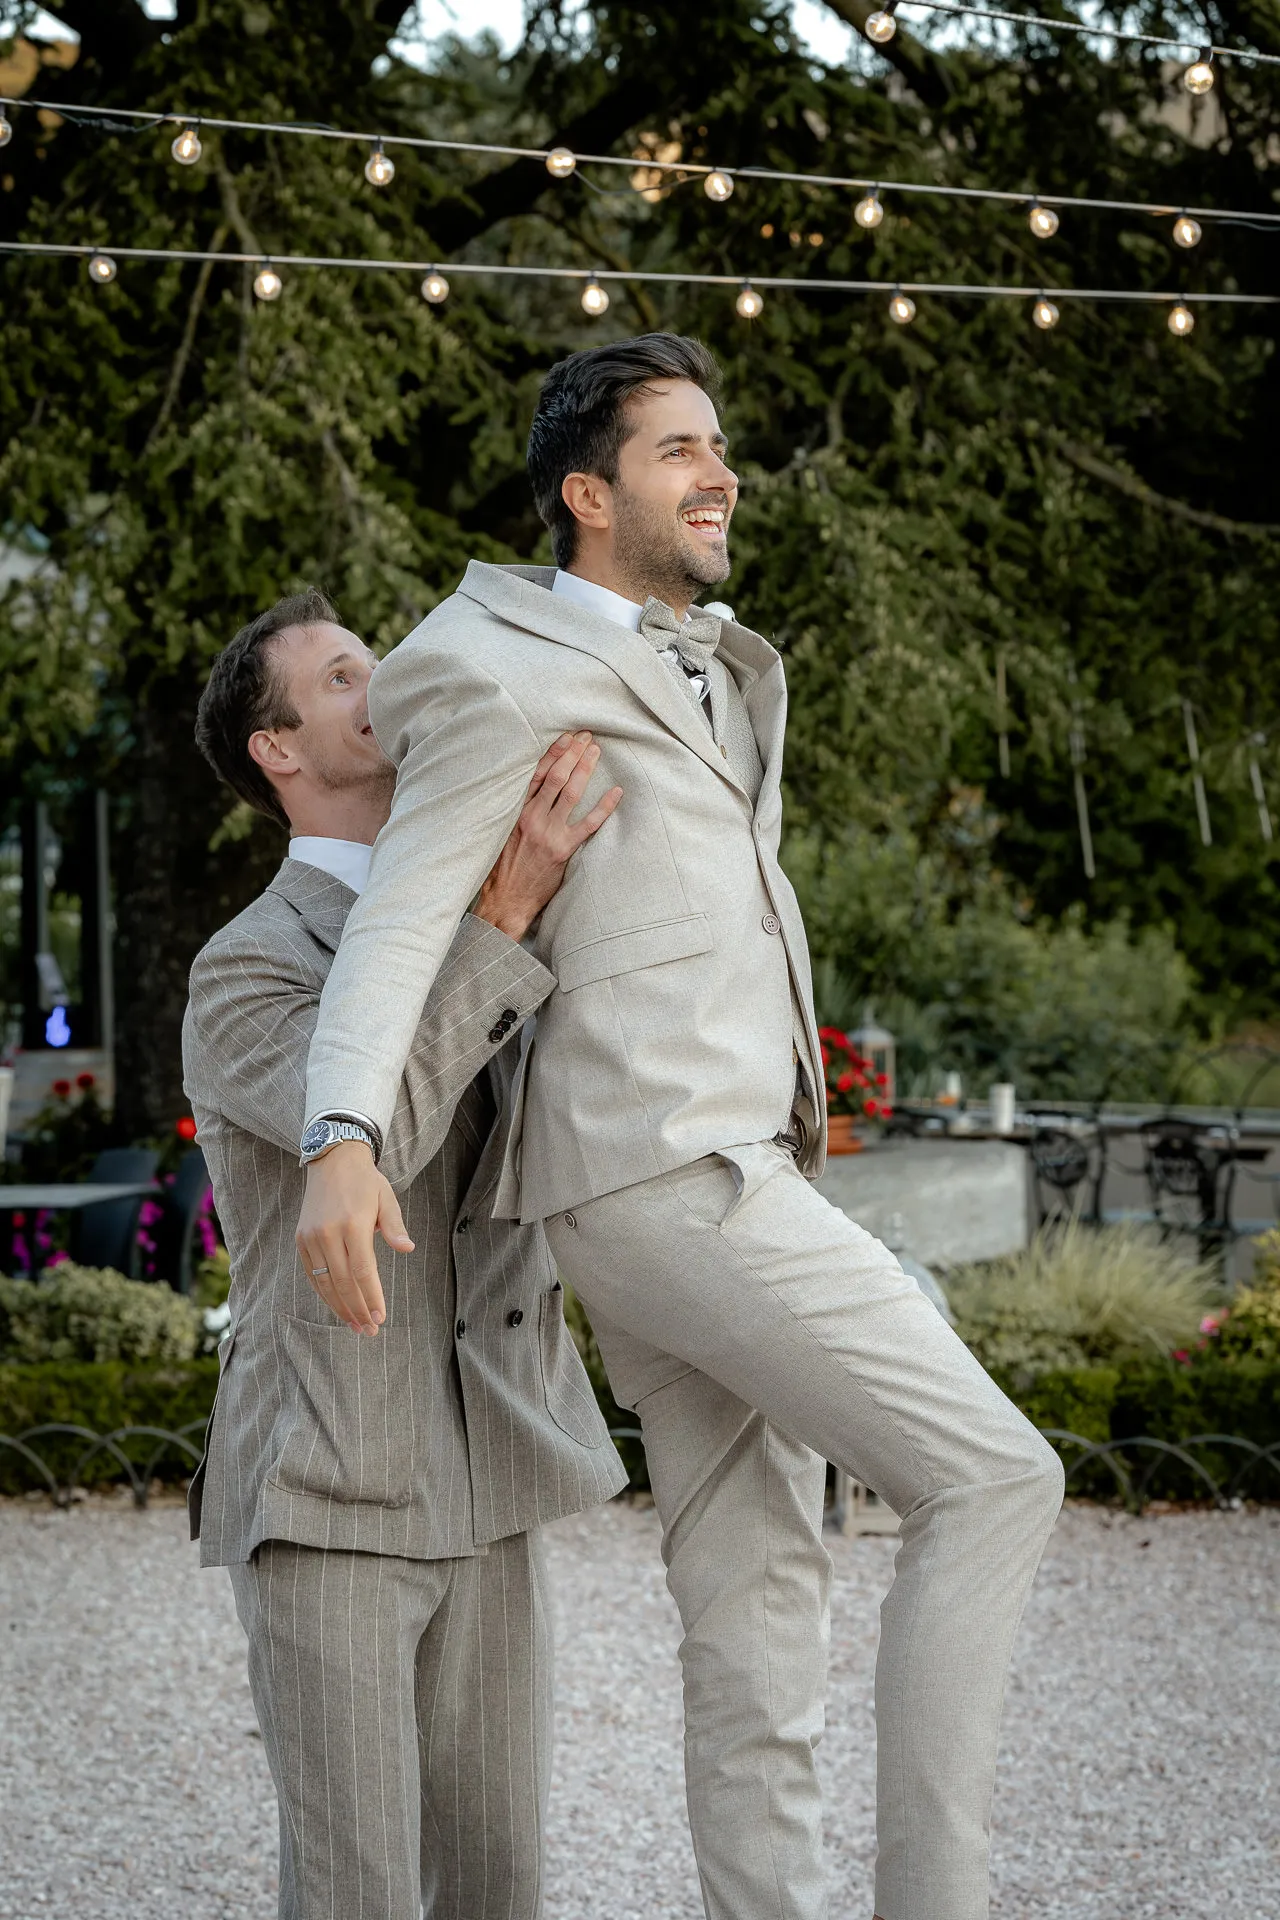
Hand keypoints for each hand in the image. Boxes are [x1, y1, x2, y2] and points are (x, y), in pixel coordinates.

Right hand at [295, 1141, 414, 1334]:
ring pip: (325, 1283)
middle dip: (358, 1310)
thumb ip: (395, 1227)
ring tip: (355, 1325)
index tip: (381, 1317)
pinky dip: (324, 1293)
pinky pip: (312, 1274)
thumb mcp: (387, 1198)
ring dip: (340, 1307)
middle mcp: (328, 1234)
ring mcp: (311, 1238)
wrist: (332, 1159)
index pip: (363, 1271)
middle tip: (370, 1330)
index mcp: (353, 1224)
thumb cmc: (365, 1181)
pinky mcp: (301, 1239)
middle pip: (343, 1283)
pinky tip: (337, 1306)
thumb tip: (408, 1249)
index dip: (372, 1298)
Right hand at [474, 730, 621, 940]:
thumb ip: (518, 812)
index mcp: (517, 811)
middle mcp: (533, 817)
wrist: (505, 899)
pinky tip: (616, 792)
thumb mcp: (503, 833)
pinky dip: (604, 806)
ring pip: (570, 793)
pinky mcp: (563, 849)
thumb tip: (535, 791)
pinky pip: (588, 824)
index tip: (566, 737)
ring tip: (596, 752)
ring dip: (585, 769)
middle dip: (572, 753)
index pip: (536, 774)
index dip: (554, 753)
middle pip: (556, 776)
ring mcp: (549, 833)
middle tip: (586, 737)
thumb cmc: (503, 868)